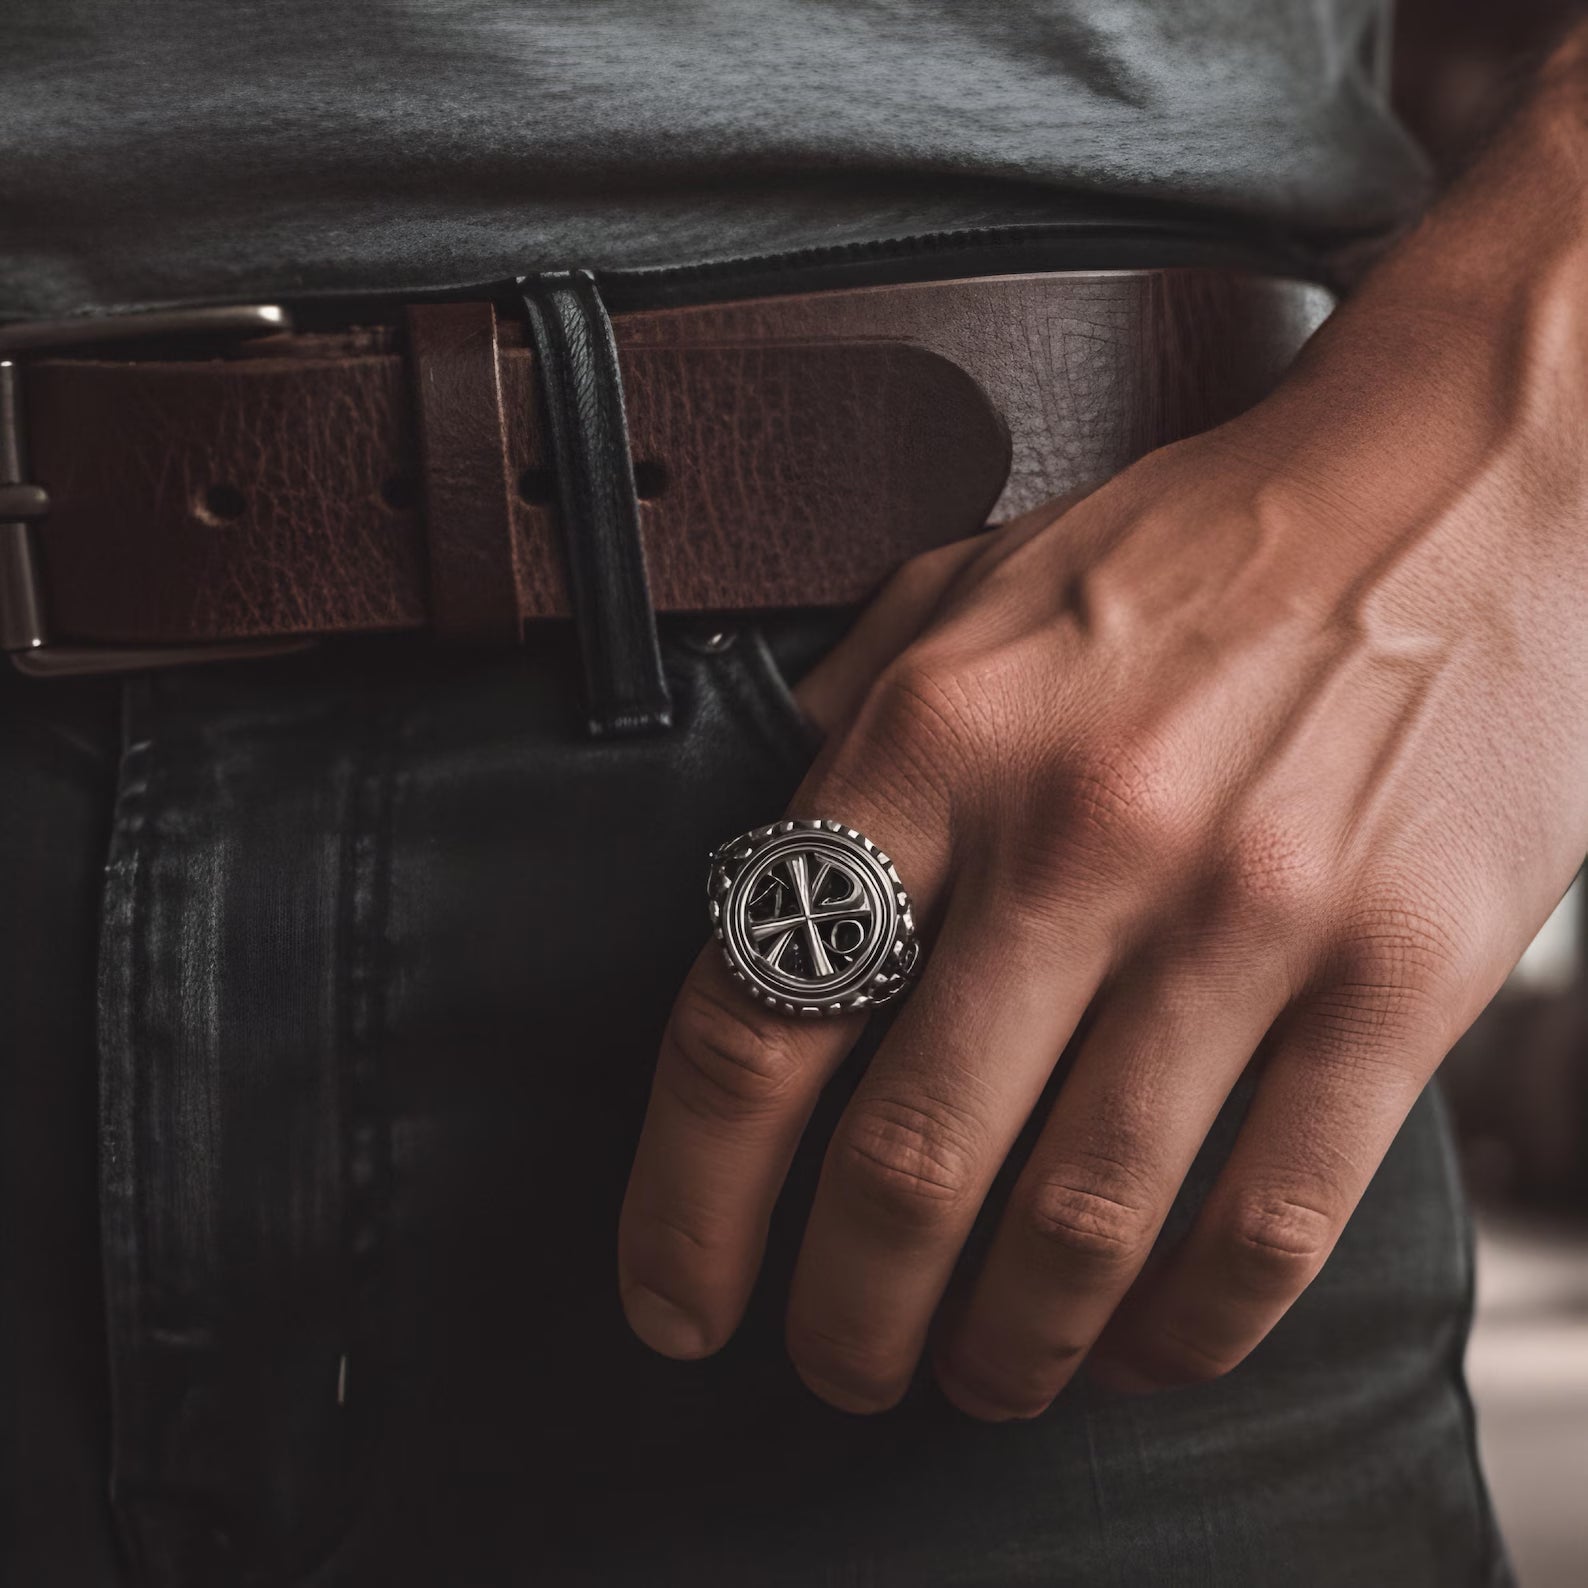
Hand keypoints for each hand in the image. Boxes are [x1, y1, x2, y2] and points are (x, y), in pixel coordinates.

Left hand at [617, 90, 1587, 1414]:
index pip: (754, 1018)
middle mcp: (1077, 830)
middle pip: (904, 1162)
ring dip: (1004, 1349)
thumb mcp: (980, 584)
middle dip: (845, 1316)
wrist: (1460, 479)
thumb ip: (851, 718)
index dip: (689, 1201)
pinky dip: (1183, 1330)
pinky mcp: (1399, 972)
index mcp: (941, 734)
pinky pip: (1267, 1221)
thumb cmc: (1208, 547)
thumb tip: (764, 853)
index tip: (676, 1294)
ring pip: (1080, 1228)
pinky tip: (1138, 1347)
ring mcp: (1247, 911)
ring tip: (976, 1375)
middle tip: (834, 1363)